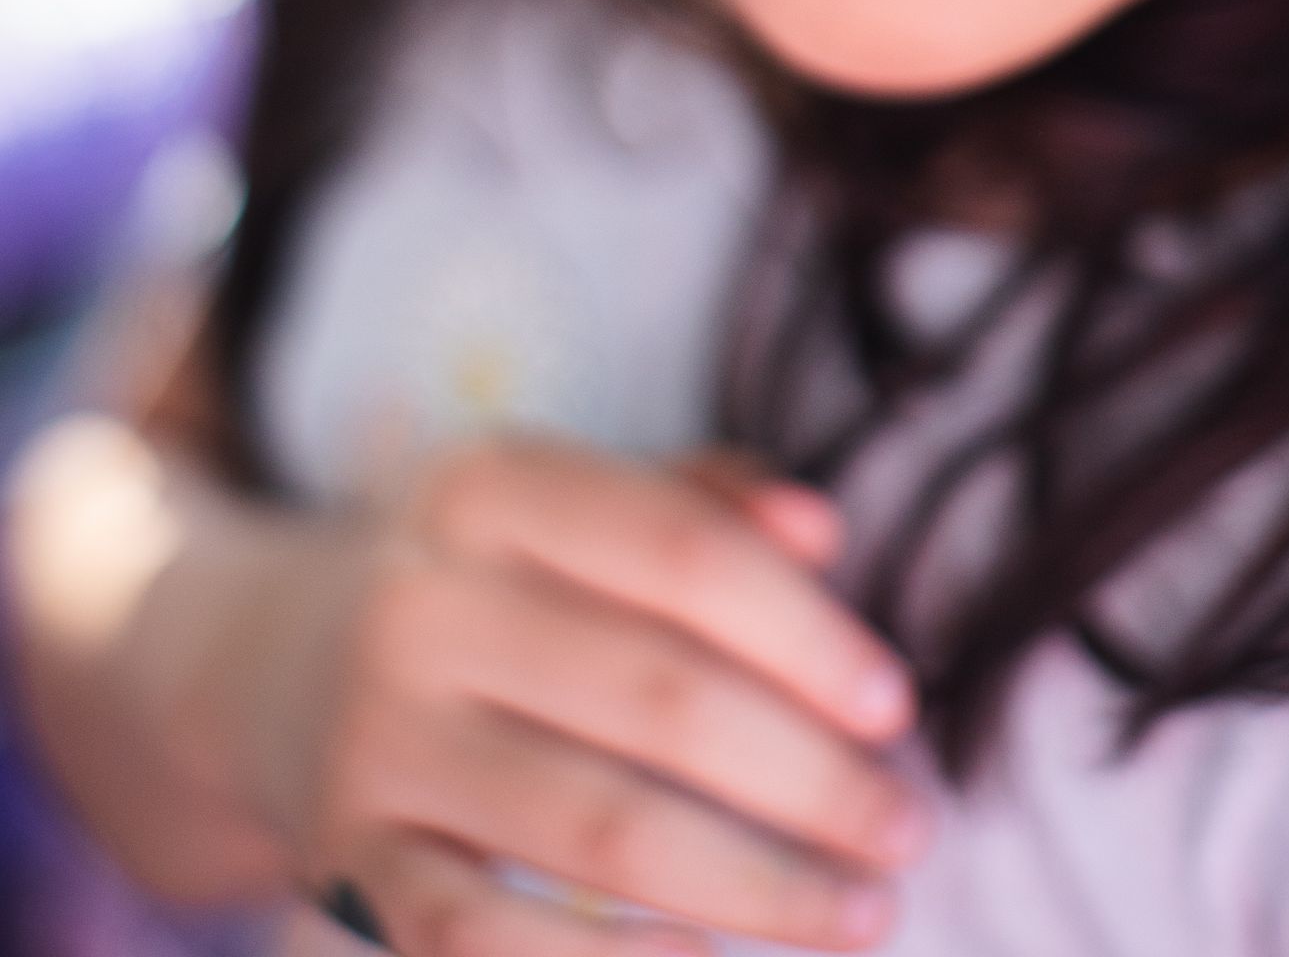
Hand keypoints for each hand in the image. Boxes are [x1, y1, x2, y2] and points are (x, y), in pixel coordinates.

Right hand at [226, 436, 925, 954]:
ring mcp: (374, 739)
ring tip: (859, 913)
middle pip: (657, 697)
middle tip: (908, 830)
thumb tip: (821, 532)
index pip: (679, 552)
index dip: (803, 631)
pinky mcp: (343, 861)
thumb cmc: (494, 578)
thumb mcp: (569, 504)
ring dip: (752, 884)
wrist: (270, 660)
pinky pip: (484, 938)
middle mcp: (420, 603)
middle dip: (807, 778)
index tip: (897, 705)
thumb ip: (700, 502)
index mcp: (489, 488)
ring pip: (595, 826)